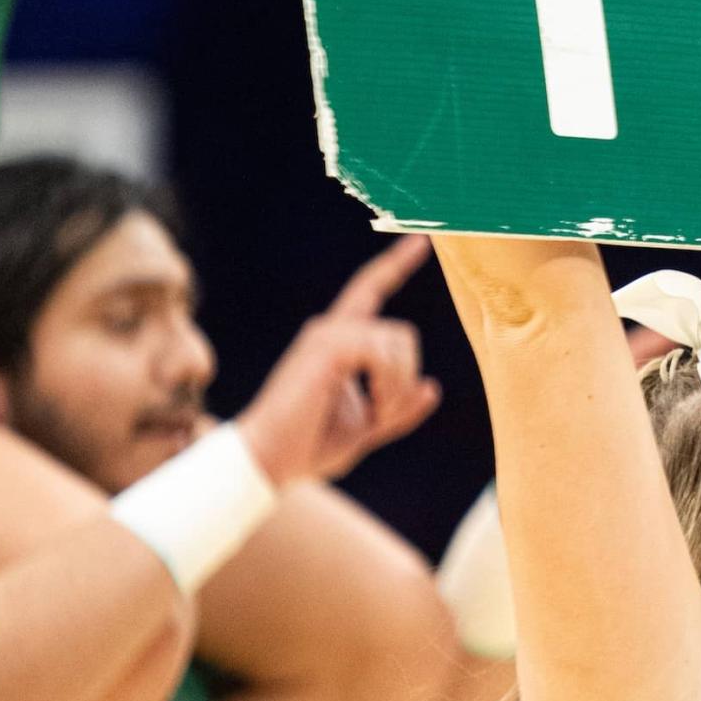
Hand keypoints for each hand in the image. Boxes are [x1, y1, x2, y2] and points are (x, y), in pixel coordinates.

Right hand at [235, 236, 440, 485]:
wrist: (268, 462)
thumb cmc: (308, 447)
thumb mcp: (365, 429)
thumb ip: (398, 409)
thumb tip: (432, 387)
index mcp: (339, 341)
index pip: (370, 289)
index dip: (396, 263)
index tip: (422, 239)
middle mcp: (331, 329)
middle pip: (402, 334)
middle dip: (404, 380)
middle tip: (383, 415)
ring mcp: (326, 334)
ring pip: (396, 342)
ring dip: (396, 388)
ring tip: (374, 415)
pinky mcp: (325, 347)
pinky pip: (381, 352)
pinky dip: (388, 384)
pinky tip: (371, 407)